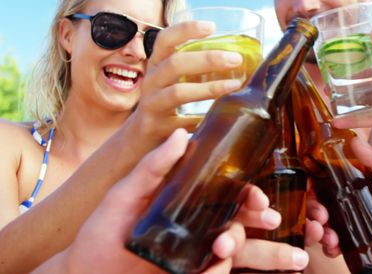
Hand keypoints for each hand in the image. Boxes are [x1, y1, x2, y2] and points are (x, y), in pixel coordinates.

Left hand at [36, 129, 308, 273]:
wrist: (83, 273)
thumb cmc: (101, 231)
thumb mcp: (125, 193)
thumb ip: (153, 166)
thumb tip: (182, 133)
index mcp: (185, 202)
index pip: (226, 195)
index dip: (248, 195)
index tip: (258, 198)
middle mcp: (194, 226)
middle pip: (238, 220)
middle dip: (256, 221)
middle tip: (267, 220)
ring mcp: (192, 252)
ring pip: (232, 247)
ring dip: (236, 245)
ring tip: (220, 250)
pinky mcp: (188, 273)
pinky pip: (213, 273)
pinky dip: (217, 273)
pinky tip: (212, 270)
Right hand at [132, 21, 244, 143]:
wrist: (140, 137)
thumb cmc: (166, 101)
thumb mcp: (173, 80)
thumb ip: (196, 68)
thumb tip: (238, 59)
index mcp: (157, 64)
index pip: (165, 39)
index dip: (186, 30)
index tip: (212, 26)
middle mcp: (151, 81)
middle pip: (175, 64)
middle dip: (207, 59)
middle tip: (236, 59)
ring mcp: (151, 105)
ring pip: (178, 92)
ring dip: (209, 88)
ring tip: (234, 85)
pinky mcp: (156, 128)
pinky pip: (182, 123)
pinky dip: (202, 120)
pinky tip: (221, 119)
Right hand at [305, 137, 371, 253]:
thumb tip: (354, 140)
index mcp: (362, 177)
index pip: (330, 178)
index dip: (314, 182)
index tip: (307, 186)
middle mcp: (357, 198)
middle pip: (323, 203)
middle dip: (313, 209)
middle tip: (318, 214)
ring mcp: (362, 220)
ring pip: (329, 224)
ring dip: (319, 228)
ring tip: (323, 232)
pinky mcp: (369, 239)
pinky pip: (345, 244)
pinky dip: (334, 246)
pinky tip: (333, 245)